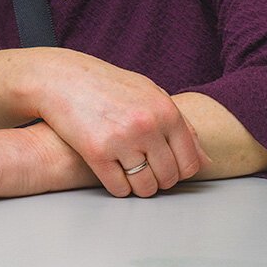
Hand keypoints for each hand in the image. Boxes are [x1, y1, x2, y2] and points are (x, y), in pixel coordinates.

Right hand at [29, 50, 205, 197]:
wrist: (60, 78)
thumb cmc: (107, 85)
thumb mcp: (150, 94)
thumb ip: (181, 125)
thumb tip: (206, 160)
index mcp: (166, 111)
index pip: (190, 163)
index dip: (179, 171)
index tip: (164, 165)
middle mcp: (147, 126)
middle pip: (168, 178)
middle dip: (158, 180)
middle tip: (143, 169)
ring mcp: (122, 140)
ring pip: (145, 187)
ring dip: (138, 186)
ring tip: (127, 172)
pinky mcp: (96, 152)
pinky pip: (119, 188)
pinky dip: (117, 187)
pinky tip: (110, 172)